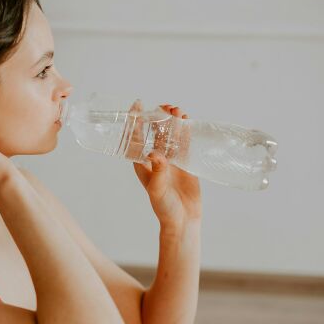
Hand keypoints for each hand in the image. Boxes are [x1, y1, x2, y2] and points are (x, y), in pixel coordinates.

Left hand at [132, 102, 201, 226]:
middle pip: (154, 130)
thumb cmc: (164, 207)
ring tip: (177, 111)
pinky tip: (187, 120)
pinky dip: (185, 129)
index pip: (136, 136)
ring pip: (170, 133)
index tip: (138, 104)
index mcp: (141, 162)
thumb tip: (155, 154)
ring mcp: (170, 158)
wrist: (183, 219)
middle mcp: (155, 157)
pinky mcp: (184, 161)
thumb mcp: (157, 189)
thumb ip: (158, 172)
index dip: (136, 120)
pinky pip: (184, 141)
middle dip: (158, 116)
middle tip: (165, 107)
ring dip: (172, 121)